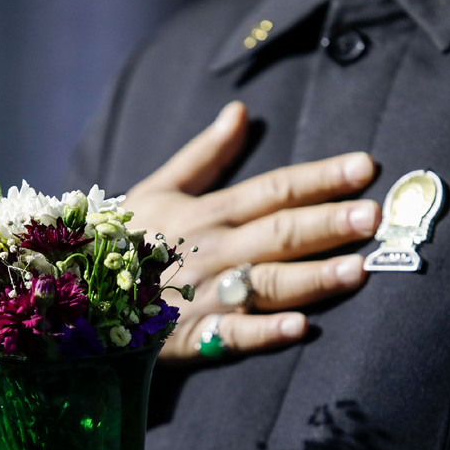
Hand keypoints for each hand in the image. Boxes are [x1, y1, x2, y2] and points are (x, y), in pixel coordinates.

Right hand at [124, 101, 380, 359]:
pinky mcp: (191, 337)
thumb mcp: (159, 188)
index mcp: (208, 212)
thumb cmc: (125, 239)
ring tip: (358, 271)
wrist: (75, 292)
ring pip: (265, 282)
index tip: (366, 167)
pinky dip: (264, 332)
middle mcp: (212, 249)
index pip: (273, 189)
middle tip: (375, 216)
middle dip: (328, 224)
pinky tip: (299, 329)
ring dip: (311, 277)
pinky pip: (231, 335)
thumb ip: (204, 154)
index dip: (319, 178)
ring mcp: (202, 294)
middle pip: (278, 232)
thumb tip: (239, 111)